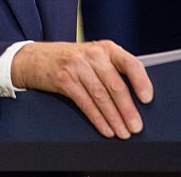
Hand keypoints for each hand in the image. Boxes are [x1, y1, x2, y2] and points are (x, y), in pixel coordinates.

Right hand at [11, 40, 152, 138]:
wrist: (33, 58)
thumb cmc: (68, 60)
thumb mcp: (92, 57)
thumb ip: (112, 70)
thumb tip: (135, 99)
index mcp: (105, 48)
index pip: (130, 63)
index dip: (141, 82)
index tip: (147, 99)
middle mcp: (92, 54)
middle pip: (115, 85)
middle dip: (128, 110)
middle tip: (135, 126)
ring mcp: (76, 65)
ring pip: (101, 96)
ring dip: (114, 118)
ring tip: (122, 132)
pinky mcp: (63, 78)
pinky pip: (85, 102)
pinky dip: (97, 118)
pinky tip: (105, 128)